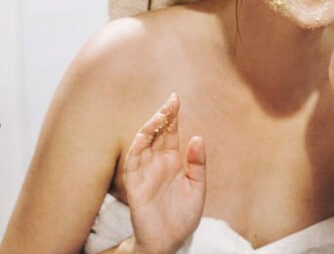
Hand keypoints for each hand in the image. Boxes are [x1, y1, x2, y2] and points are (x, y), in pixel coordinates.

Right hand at [122, 93, 205, 253]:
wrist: (170, 241)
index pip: (170, 134)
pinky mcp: (135, 187)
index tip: (176, 98)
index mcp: (173, 162)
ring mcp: (145, 174)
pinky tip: (144, 136)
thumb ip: (197, 163)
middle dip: (163, 116)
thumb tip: (198, 137)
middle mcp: (157, 164)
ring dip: (150, 128)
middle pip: (157, 134)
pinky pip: (132, 164)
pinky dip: (137, 149)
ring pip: (143, 144)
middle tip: (171, 100)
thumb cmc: (182, 216)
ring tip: (161, 114)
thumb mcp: (197, 186)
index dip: (172, 116)